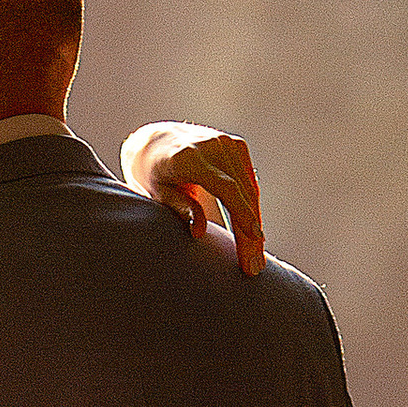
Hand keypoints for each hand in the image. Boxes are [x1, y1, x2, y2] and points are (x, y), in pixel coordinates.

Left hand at [121, 122, 265, 274]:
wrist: (156, 140)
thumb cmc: (151, 173)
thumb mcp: (157, 192)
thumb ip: (178, 207)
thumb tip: (198, 232)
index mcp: (190, 157)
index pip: (225, 188)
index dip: (242, 213)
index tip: (254, 237)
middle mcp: (213, 146)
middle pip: (242, 193)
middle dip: (249, 232)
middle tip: (252, 267)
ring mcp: (227, 144)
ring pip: (250, 191)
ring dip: (255, 225)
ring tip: (255, 259)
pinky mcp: (237, 147)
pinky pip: (249, 184)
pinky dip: (252, 209)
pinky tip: (254, 237)